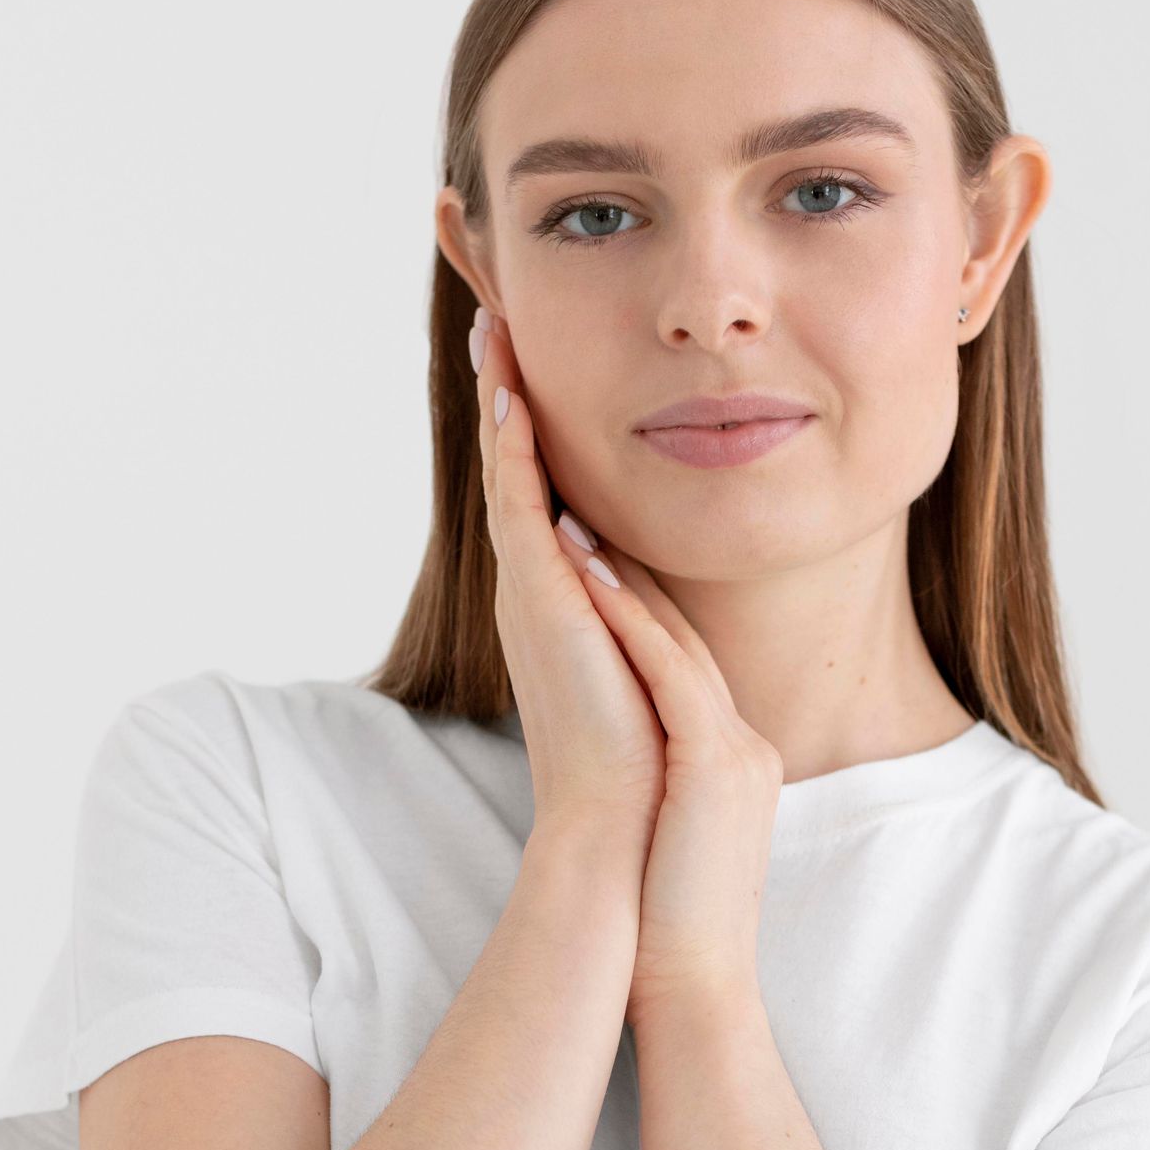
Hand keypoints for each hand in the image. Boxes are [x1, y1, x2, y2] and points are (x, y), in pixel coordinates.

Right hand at [473, 307, 665, 863]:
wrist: (620, 822)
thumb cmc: (646, 765)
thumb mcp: (653, 668)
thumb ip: (647, 625)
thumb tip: (656, 599)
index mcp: (562, 605)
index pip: (545, 499)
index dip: (539, 436)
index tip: (538, 374)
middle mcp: (536, 590)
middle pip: (513, 471)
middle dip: (506, 398)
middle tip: (497, 327)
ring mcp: (532, 590)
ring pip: (507, 472)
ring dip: (501, 401)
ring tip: (492, 333)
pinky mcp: (539, 596)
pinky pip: (517, 500)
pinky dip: (513, 444)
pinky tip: (512, 392)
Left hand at [548, 526, 784, 1032]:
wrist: (695, 988)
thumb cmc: (665, 929)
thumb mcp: (667, 840)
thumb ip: (658, 790)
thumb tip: (620, 771)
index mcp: (731, 758)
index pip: (678, 660)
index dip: (632, 600)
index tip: (583, 547)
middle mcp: (743, 742)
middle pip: (680, 632)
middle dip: (625, 565)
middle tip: (568, 501)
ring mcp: (739, 751)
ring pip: (675, 639)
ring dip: (618, 575)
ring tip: (564, 517)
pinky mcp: (716, 767)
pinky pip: (672, 675)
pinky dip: (628, 622)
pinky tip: (584, 575)